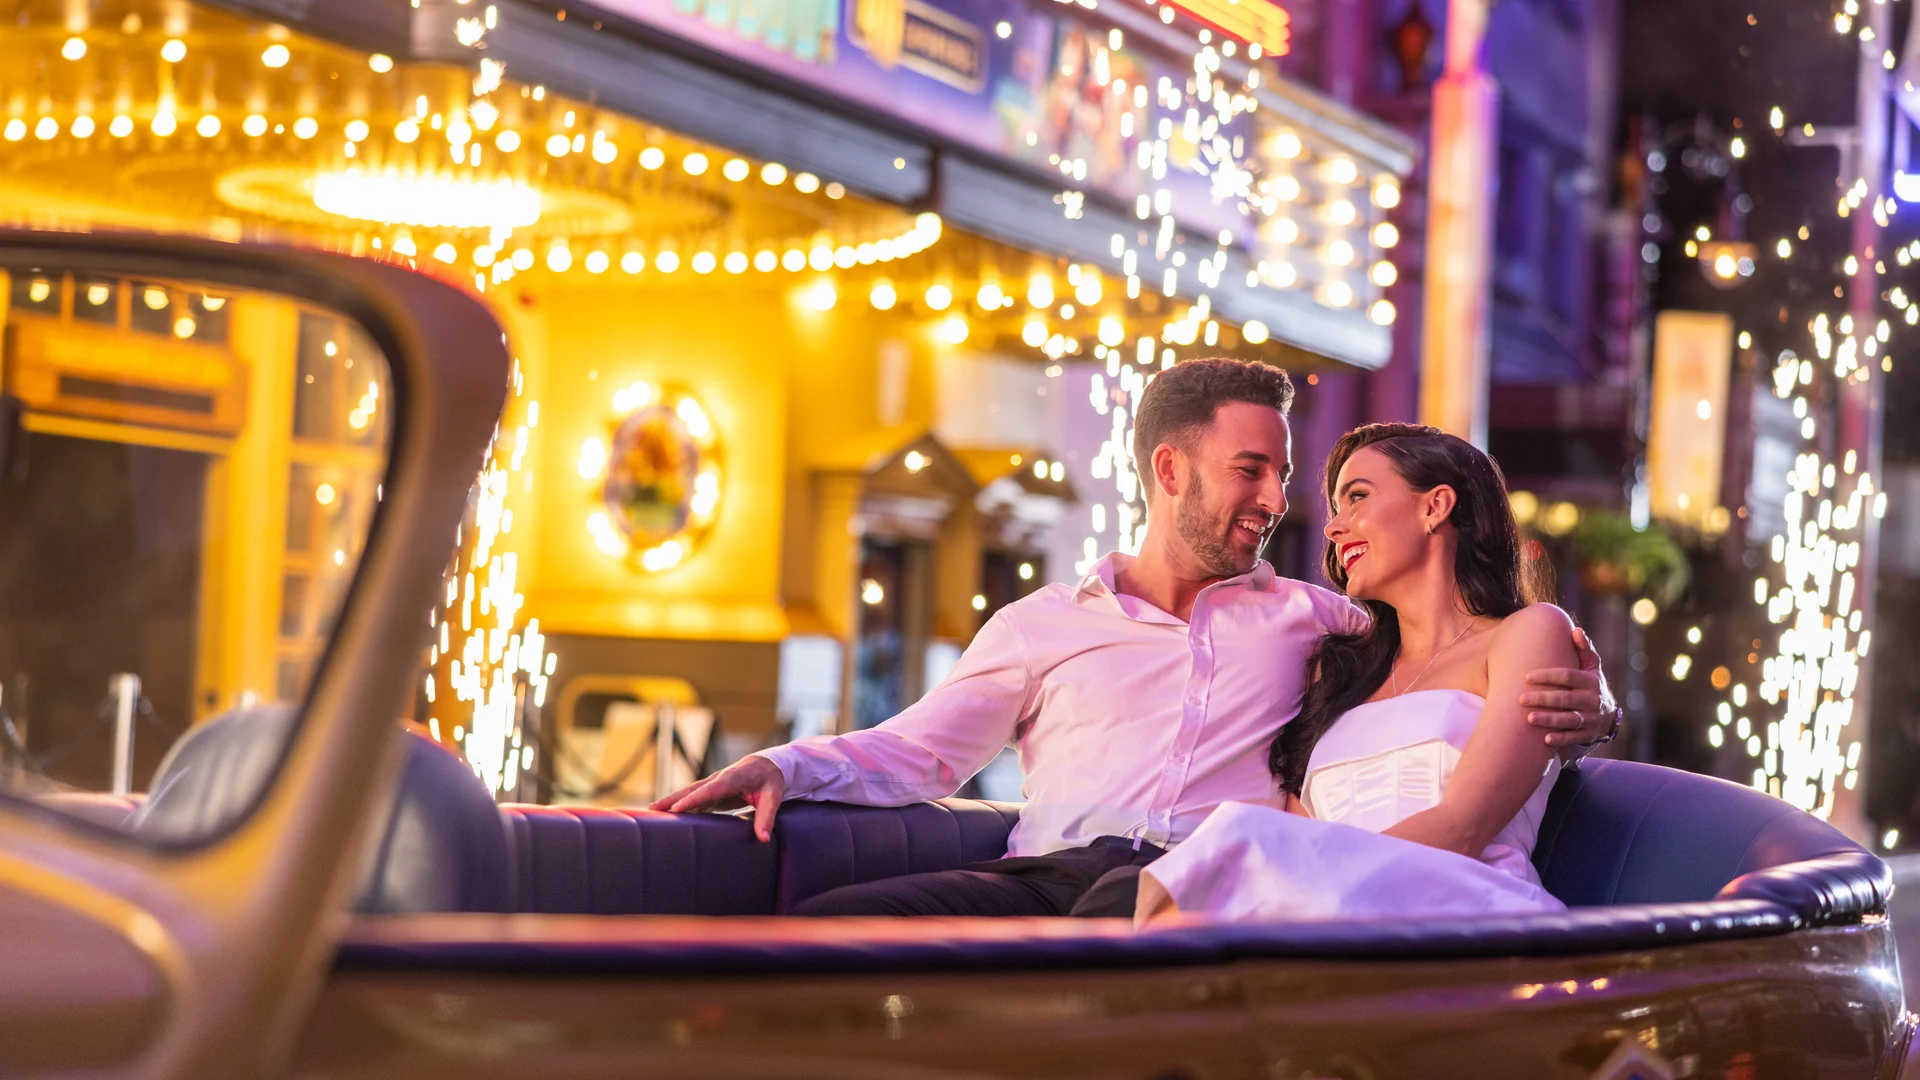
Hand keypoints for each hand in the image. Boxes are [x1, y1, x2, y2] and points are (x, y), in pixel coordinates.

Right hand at [650, 755, 786, 841]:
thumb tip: (763, 839)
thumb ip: (767, 817)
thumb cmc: (771, 780)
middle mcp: (718, 780)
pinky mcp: (712, 793)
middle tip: (652, 810)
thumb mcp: (773, 797)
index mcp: (733, 778)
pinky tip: (669, 818)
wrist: (767, 765)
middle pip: (692, 790)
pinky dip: (681, 807)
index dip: (693, 800)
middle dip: (672, 800)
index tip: (677, 809)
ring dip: (671, 803)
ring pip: (689, 794)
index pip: (710, 790)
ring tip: (651, 814)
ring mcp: (713, 786)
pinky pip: (694, 800)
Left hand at [1519, 626, 1618, 748]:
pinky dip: (1560, 739)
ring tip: (1529, 718)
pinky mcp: (1588, 734)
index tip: (1527, 677)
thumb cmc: (1591, 686)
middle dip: (1543, 699)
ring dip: (1549, 720)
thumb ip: (1583, 649)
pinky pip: (1574, 737)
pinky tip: (1544, 740)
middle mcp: (1593, 700)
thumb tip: (1575, 629)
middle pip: (1565, 699)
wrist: (1607, 716)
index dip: (1547, 676)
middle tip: (1521, 699)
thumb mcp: (1592, 667)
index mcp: (1591, 681)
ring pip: (1569, 719)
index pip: (1568, 676)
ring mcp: (1591, 719)